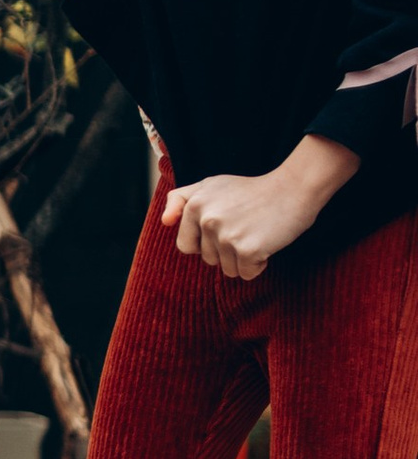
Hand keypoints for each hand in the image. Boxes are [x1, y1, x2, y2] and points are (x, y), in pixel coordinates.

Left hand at [161, 140, 357, 280]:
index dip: (207, 243)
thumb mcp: (211, 185)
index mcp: (194, 205)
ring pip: (227, 269)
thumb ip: (181, 199)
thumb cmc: (252, 190)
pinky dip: (259, 264)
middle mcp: (206, 220)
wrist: (293, 188)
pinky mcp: (247, 249)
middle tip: (246, 226)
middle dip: (227, 251)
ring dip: (244, 259)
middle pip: (208, 260)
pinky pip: (246, 274)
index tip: (226, 227)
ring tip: (257, 232)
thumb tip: (164, 222)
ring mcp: (226, 235)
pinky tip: (267, 241)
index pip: (186, 246)